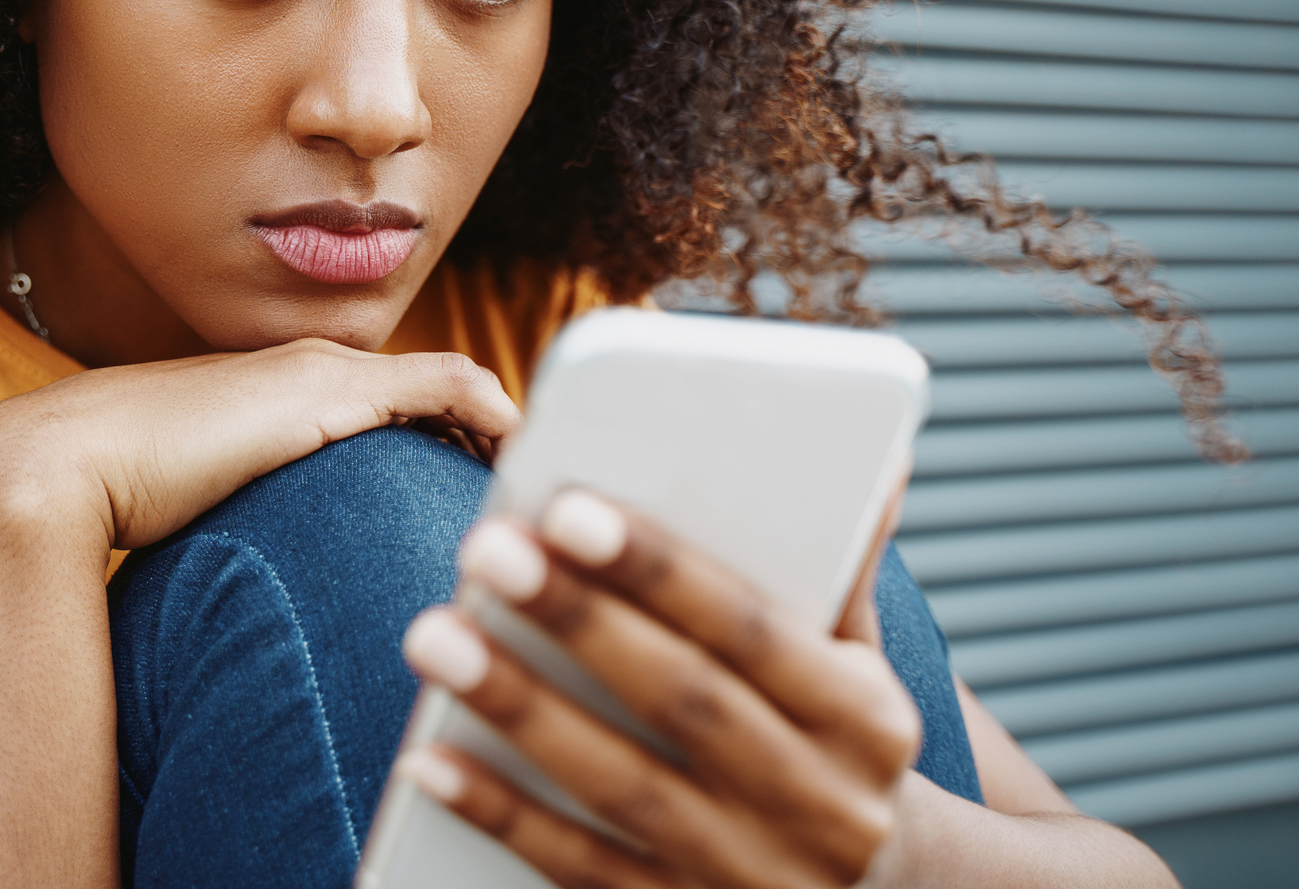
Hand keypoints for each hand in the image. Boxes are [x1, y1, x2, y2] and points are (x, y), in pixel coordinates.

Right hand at [0, 340, 519, 550]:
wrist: (58, 467)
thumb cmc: (116, 498)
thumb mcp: (199, 502)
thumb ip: (246, 518)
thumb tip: (269, 578)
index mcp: (282, 394)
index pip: (390, 403)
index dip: (448, 435)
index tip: (485, 482)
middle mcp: (310, 369)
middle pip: (432, 388)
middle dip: (489, 429)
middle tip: (539, 480)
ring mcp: (319, 373)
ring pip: (447, 382)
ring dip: (497, 426)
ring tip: (541, 475)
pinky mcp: (326, 390)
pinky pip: (443, 386)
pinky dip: (487, 411)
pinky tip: (513, 450)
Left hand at [397, 489, 918, 887]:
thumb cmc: (833, 743)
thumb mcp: (859, 665)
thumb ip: (838, 566)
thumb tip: (868, 453)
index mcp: (867, 721)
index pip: (756, 631)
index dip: (662, 571)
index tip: (569, 509)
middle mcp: (824, 808)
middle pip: (684, 703)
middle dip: (577, 621)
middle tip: (485, 549)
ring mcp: (753, 880)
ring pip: (624, 788)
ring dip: (520, 708)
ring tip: (436, 635)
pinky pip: (581, 874)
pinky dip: (501, 813)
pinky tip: (430, 758)